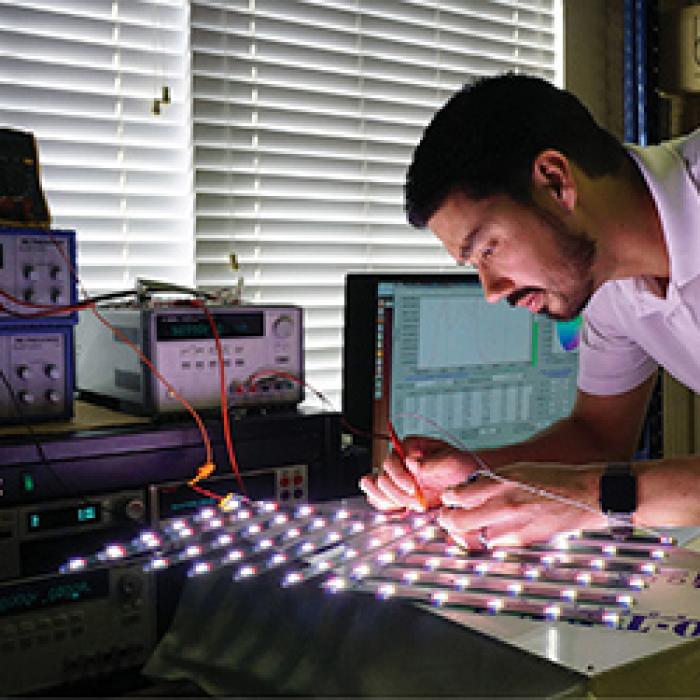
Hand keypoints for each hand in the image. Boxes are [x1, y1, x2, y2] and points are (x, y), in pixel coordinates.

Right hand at [359, 436, 477, 511]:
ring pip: (376, 489)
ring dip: (393, 499)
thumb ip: (432, 461)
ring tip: (415, 503)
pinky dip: (387, 505)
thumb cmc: (461, 467)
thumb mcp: (452, 461)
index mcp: (409, 447)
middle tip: (418, 499)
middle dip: (399, 492)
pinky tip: (401, 507)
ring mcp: (396, 478)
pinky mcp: (396, 493)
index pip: (390, 461)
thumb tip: (411, 462)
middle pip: (381, 477)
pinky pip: (379, 500)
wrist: (468, 482)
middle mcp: (399, 461)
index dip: (399, 476)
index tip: (414, 487)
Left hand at [437, 462, 607, 546]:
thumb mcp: (516, 469)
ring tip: (473, 523)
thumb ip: (491, 480)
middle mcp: (503, 504)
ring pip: (477, 536)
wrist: (586, 494)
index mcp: (499, 481)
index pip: (458, 495)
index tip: (449, 498)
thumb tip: (469, 489)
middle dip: (448, 520)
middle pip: (459, 521)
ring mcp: (513, 525)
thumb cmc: (554, 478)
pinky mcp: (525, 540)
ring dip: (472, 530)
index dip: (449, 498)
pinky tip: (498, 529)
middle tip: (447, 517)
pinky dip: (494, 537)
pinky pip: (498, 543)